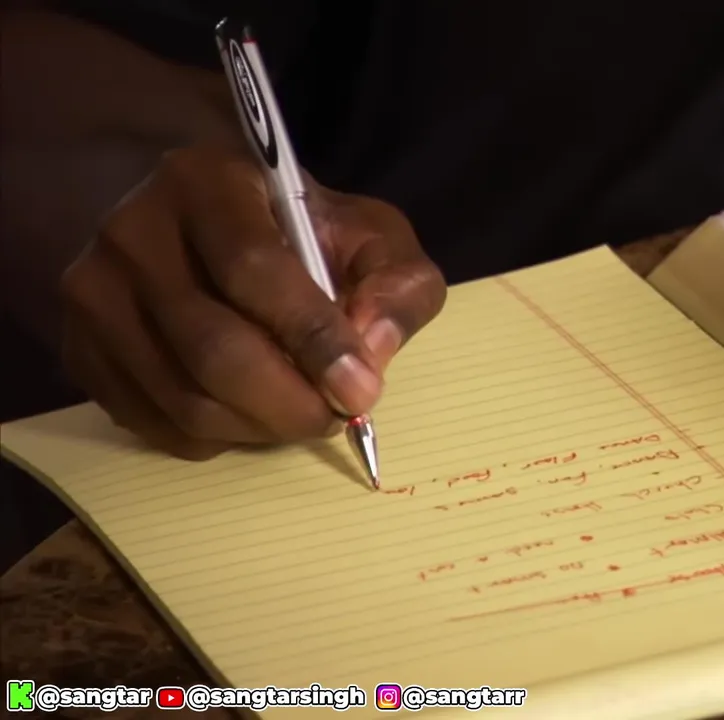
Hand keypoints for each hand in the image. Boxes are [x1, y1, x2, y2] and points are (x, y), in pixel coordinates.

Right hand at [59, 146, 444, 458]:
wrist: (202, 221)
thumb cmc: (299, 229)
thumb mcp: (368, 233)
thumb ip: (396, 283)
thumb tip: (373, 351)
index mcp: (205, 181)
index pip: (254, 269)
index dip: (313, 339)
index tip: (362, 390)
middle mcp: (131, 232)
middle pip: (213, 348)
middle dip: (290, 402)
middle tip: (336, 416)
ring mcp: (93, 295)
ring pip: (185, 398)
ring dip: (261, 427)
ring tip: (302, 413)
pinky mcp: (80, 350)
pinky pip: (157, 424)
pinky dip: (221, 437)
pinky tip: (253, 413)